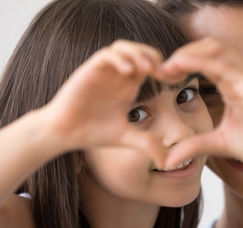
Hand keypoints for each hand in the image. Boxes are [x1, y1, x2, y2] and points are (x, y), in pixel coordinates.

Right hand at [42, 40, 165, 166]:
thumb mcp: (127, 137)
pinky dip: (119, 59)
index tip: (174, 80)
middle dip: (154, 57)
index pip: (150, 66)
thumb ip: (147, 144)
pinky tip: (128, 72)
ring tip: (147, 69)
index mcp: (128, 86)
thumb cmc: (93, 132)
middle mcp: (117, 76)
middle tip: (162, 72)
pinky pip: (106, 55)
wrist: (64, 133)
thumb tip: (167, 163)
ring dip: (137, 53)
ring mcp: (104, 71)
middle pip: (140, 51)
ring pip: (123, 47)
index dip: (165, 69)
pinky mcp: (89, 70)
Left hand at [160, 38, 242, 176]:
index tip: (161, 76)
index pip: (203, 59)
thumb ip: (194, 145)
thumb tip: (167, 160)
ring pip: (216, 49)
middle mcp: (241, 73)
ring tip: (169, 68)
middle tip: (161, 70)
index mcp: (231, 82)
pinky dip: (203, 61)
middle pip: (206, 48)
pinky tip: (185, 67)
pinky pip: (229, 64)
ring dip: (188, 54)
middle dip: (181, 54)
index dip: (180, 63)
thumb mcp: (219, 142)